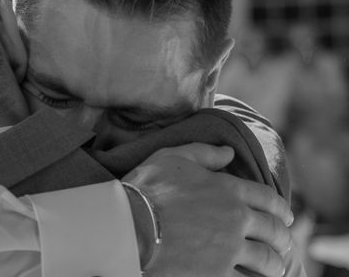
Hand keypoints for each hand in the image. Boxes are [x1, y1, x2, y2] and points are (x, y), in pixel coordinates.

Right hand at [123, 143, 292, 276]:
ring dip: (274, 263)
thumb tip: (229, 152)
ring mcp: (229, 248)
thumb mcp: (173, 157)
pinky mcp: (218, 273)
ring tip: (274, 267)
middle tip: (284, 242)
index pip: (267, 198)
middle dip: (282, 237)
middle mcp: (236, 218)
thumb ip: (204, 152)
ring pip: (266, 259)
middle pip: (273, 230)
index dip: (281, 208)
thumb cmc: (148, 187)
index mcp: (228, 188)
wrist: (131, 225)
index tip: (286, 216)